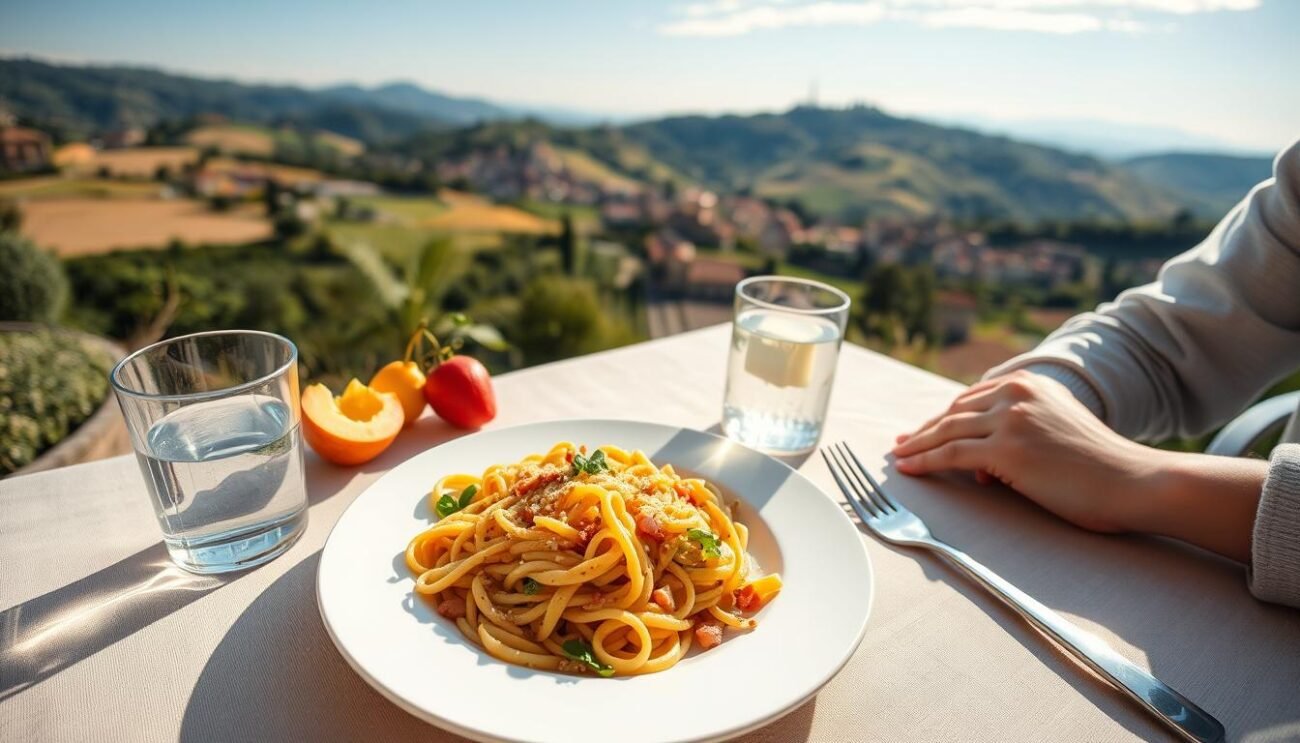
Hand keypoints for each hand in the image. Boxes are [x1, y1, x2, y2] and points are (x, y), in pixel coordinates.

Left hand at [891, 370, 1266, 561]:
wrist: (1134, 481)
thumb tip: (982, 467)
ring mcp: (1010, 418)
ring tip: (898, 458)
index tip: (923, 429)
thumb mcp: (1056, 434)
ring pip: (947, 431)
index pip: (972, 398)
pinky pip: (951, 454)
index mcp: (1030, 383)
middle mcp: (1017, 393)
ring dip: (916, 446)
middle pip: (954, 412)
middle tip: (902, 443)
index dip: (944, 416)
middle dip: (925, 429)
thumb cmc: (1101, 469)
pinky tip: (907, 467)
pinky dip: (924, 461)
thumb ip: (1019, 436)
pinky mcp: (1007, 449)